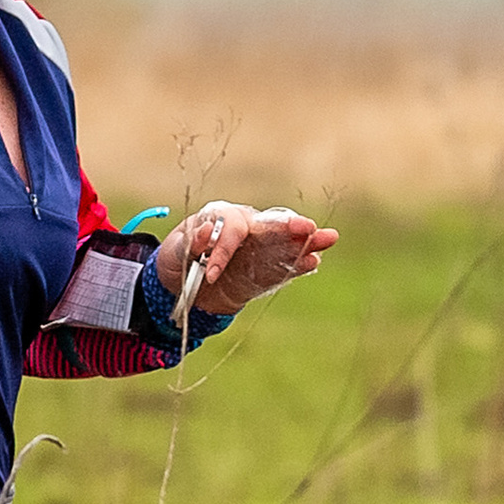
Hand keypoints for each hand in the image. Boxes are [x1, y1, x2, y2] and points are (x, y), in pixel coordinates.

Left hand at [155, 202, 338, 312]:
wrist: (181, 286)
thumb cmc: (179, 258)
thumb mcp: (175, 250)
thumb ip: (191, 242)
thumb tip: (207, 232)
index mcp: (223, 217)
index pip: (233, 227)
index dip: (224, 247)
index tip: (211, 272)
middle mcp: (246, 229)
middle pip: (270, 225)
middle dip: (288, 226)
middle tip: (307, 228)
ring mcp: (259, 250)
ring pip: (285, 243)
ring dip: (306, 242)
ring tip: (328, 238)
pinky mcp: (265, 272)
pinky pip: (284, 267)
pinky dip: (298, 265)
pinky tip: (313, 261)